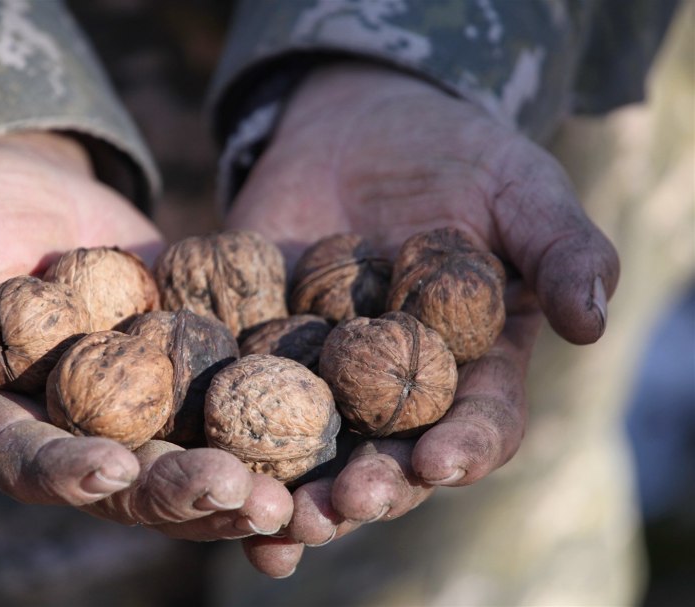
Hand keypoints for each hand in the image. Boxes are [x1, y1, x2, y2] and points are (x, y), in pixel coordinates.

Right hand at [0, 131, 291, 537]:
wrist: (33, 189)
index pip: (27, 459)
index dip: (65, 472)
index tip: (108, 471)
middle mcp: (72, 430)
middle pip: (126, 482)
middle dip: (181, 494)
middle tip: (239, 498)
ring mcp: (136, 410)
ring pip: (189, 465)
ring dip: (242, 488)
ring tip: (292, 503)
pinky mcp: (188, 376)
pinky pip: (230, 414)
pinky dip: (273, 440)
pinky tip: (321, 465)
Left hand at [226, 63, 618, 575]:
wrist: (359, 122)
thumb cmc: (458, 154)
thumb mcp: (519, 188)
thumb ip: (560, 248)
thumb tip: (594, 322)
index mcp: (474, 363)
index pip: (478, 422)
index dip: (463, 448)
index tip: (439, 462)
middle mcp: (401, 387)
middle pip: (389, 458)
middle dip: (369, 489)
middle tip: (341, 507)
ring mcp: (327, 373)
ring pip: (316, 450)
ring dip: (296, 490)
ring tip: (274, 519)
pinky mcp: (264, 349)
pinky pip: (246, 399)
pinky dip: (228, 437)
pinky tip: (208, 468)